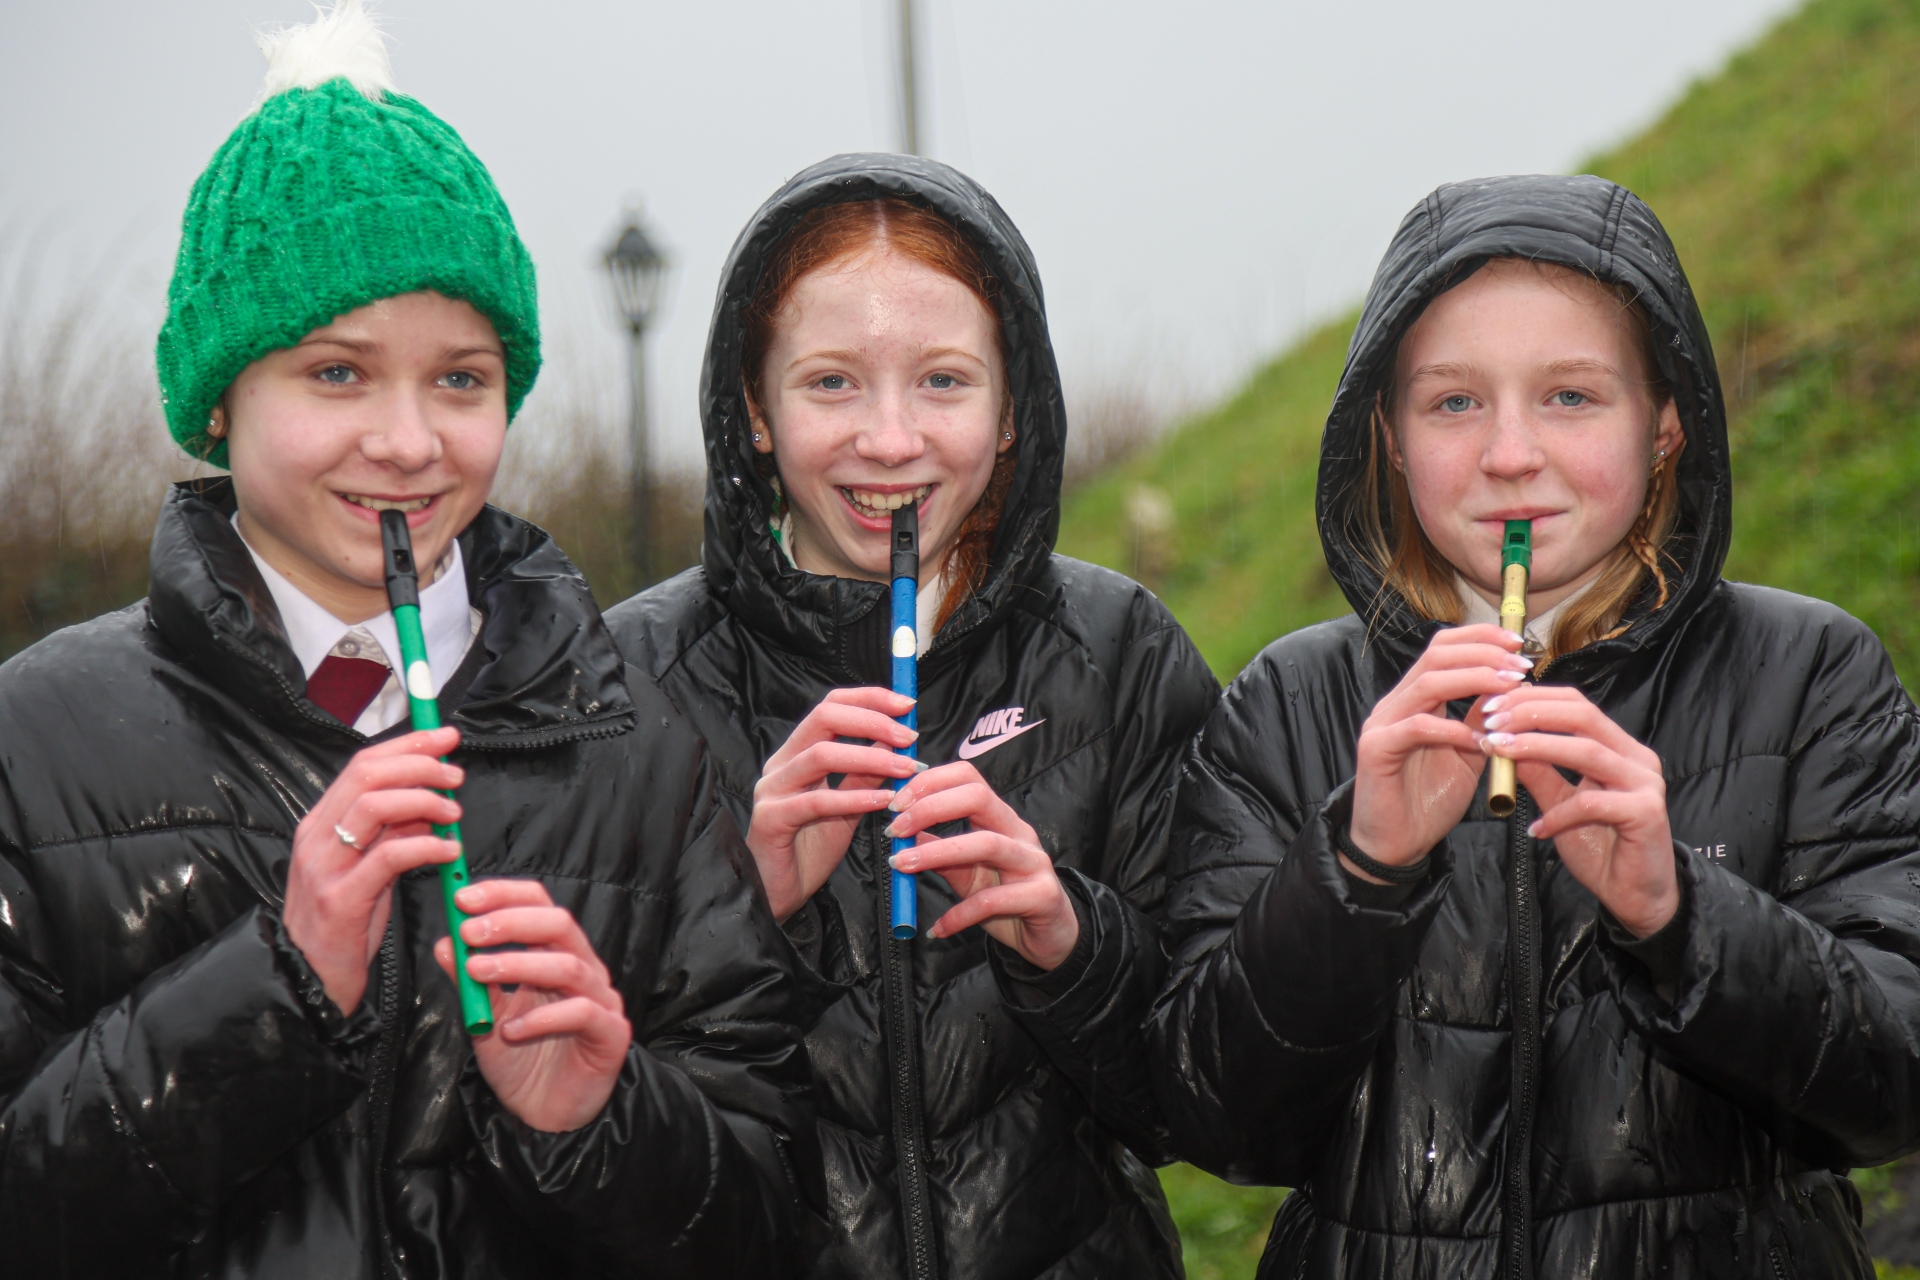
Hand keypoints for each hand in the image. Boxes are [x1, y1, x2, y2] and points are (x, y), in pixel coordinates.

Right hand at [286, 728, 464, 1014]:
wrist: (310, 981)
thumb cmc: (345, 925)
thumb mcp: (370, 869)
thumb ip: (394, 832)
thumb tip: (432, 801)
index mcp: (321, 823)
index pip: (364, 764)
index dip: (408, 744)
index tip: (447, 739)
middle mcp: (316, 837)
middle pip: (368, 775)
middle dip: (420, 765)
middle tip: (456, 777)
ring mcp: (324, 867)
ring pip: (374, 806)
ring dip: (425, 801)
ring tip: (454, 815)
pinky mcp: (340, 899)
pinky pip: (387, 857)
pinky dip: (424, 845)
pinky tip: (448, 850)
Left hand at [433, 879, 632, 1132]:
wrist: (545, 1115)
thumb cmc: (521, 1061)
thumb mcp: (484, 1017)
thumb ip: (470, 982)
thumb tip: (445, 943)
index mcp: (556, 954)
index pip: (538, 904)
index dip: (503, 895)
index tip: (462, 899)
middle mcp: (584, 969)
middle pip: (559, 923)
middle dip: (510, 922)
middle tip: (468, 931)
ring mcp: (602, 999)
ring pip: (568, 964)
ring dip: (518, 964)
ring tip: (476, 973)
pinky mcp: (611, 1033)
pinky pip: (581, 1012)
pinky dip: (542, 1017)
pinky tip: (509, 1031)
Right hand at [748, 687, 923, 920]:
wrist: (776, 895)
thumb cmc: (808, 850)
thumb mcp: (847, 807)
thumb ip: (866, 776)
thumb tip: (898, 744)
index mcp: (797, 753)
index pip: (831, 706)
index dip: (869, 698)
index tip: (906, 704)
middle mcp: (781, 763)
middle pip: (824, 717)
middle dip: (872, 721)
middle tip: (909, 737)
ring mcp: (772, 789)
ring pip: (821, 755)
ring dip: (871, 758)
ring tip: (906, 769)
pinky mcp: (771, 819)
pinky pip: (816, 801)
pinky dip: (853, 797)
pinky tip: (883, 803)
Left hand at [885, 762, 1079, 970]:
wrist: (1049, 936)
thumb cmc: (1005, 898)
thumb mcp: (965, 872)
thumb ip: (937, 851)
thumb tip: (901, 833)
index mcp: (999, 818)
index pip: (968, 778)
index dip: (930, 783)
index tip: (895, 803)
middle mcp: (1019, 832)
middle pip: (979, 797)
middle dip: (931, 808)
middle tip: (895, 829)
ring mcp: (1033, 862)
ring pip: (987, 844)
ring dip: (937, 853)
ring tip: (901, 865)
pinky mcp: (1042, 895)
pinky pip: (993, 901)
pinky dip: (959, 914)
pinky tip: (937, 928)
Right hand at [1349, 625, 1532, 878]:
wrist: (1395, 844)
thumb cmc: (1429, 799)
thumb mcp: (1468, 753)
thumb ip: (1482, 720)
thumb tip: (1514, 688)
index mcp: (1415, 698)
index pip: (1443, 647)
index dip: (1480, 638)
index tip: (1518, 645)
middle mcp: (1396, 703)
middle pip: (1436, 655)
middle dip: (1483, 654)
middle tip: (1520, 666)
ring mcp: (1382, 723)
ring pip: (1427, 683)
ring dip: (1473, 681)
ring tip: (1508, 689)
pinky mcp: (1375, 749)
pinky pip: (1416, 728)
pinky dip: (1451, 729)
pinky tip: (1479, 740)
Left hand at [1480, 685, 1678, 937]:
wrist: (1634, 894)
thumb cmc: (1600, 846)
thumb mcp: (1558, 803)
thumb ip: (1537, 773)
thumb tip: (1502, 741)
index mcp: (1618, 747)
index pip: (1576, 705)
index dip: (1534, 699)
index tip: (1491, 705)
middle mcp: (1636, 758)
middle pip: (1584, 716)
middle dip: (1533, 713)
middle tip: (1493, 721)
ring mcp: (1645, 783)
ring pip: (1587, 752)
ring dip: (1538, 747)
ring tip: (1500, 751)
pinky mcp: (1647, 812)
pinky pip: (1594, 803)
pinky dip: (1559, 813)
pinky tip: (1536, 828)